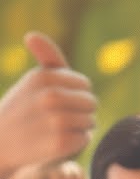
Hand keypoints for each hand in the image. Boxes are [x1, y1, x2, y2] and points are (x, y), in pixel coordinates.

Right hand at [0, 33, 96, 177]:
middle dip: (80, 111)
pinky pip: (85, 139)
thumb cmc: (23, 109)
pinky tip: (55, 143)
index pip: (84, 84)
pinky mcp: (61, 143)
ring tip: (54, 130)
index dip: (74, 95)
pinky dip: (75, 143)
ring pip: (91, 121)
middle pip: (91, 102)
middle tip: (55, 118)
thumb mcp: (33, 80)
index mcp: (44, 77)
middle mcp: (50, 96)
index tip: (54, 102)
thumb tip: (31, 35)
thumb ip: (46, 57)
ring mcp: (56, 120)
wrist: (0, 144)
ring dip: (79, 127)